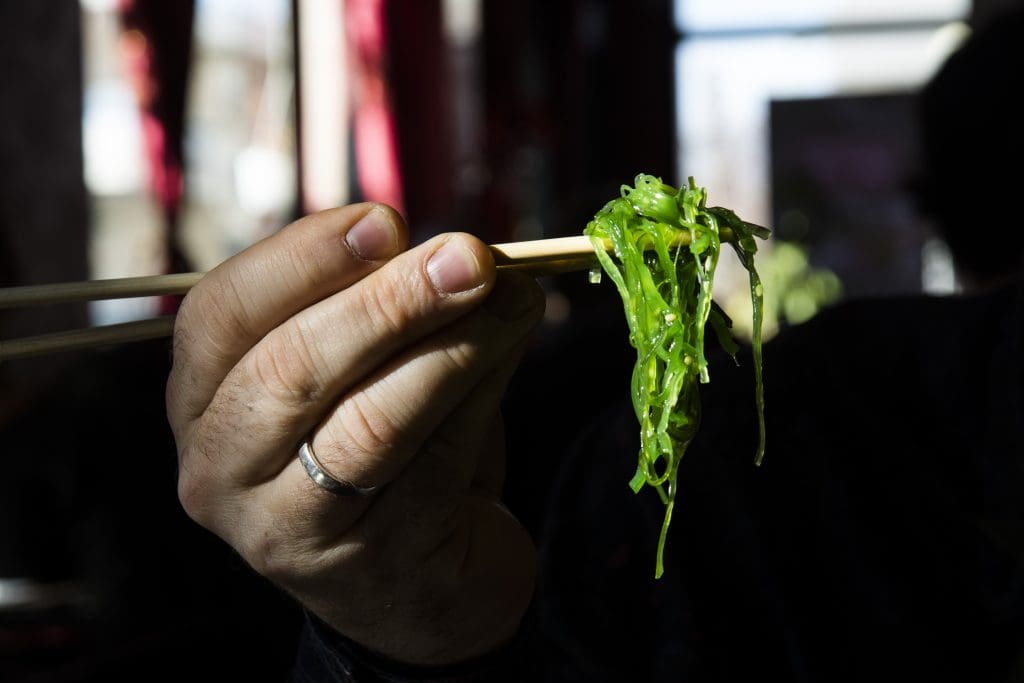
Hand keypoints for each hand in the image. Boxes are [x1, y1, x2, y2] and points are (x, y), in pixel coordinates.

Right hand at [166, 203, 544, 665]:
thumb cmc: (387, 456)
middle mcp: (220, 471)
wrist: (426, 586)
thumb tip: (459, 251)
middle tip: (469, 255)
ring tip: (513, 296)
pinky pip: (431, 463)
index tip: (384, 221)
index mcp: (201, 402)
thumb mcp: (362, 372)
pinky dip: (481, 394)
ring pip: (366, 421)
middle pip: (288, 369)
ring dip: (449, 346)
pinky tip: (513, 348)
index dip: (301, 259)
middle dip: (386, 301)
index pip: (219, 316)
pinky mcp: (368, 566)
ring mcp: (285, 529)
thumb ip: (383, 314)